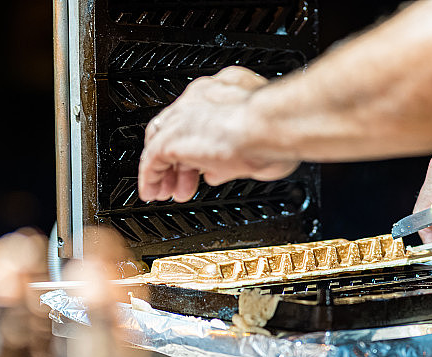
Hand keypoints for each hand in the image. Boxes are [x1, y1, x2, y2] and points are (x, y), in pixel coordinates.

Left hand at [138, 66, 299, 201]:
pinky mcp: (173, 138)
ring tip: (164, 192)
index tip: (203, 162)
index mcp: (227, 90)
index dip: (199, 142)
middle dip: (178, 158)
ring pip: (161, 141)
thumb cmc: (282, 132)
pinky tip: (151, 192)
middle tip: (183, 182)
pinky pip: (151, 159)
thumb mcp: (259, 148)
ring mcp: (185, 116)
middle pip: (176, 127)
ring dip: (163, 169)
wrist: (274, 124)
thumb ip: (232, 160)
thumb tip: (216, 173)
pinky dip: (150, 177)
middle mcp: (202, 98)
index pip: (201, 116)